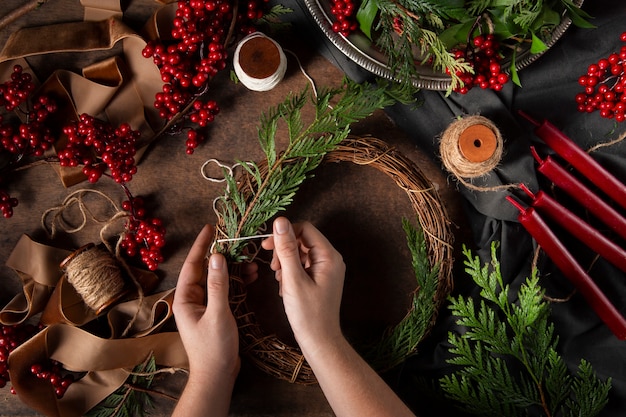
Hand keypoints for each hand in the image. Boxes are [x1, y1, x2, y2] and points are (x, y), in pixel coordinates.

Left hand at [173, 224, 239, 381]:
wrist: (217, 375)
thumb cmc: (213, 348)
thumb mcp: (218, 314)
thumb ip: (218, 285)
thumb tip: (217, 257)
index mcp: (185, 299)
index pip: (192, 265)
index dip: (201, 245)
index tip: (210, 228)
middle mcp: (192, 300)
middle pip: (204, 269)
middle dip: (220, 255)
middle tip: (235, 240)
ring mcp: (203, 306)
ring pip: (217, 279)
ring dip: (232, 269)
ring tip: (249, 261)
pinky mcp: (215, 312)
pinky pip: (224, 290)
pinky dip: (236, 281)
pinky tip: (250, 276)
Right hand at [261, 217, 345, 350]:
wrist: (320, 341)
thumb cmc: (308, 314)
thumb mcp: (293, 279)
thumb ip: (286, 249)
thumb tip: (280, 222)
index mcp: (329, 256)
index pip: (305, 229)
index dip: (284, 234)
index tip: (266, 247)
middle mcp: (330, 259)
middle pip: (302, 240)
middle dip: (284, 250)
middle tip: (273, 268)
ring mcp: (326, 269)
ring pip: (300, 253)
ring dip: (286, 262)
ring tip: (280, 280)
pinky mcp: (320, 278)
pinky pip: (302, 265)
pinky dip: (290, 272)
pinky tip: (285, 286)